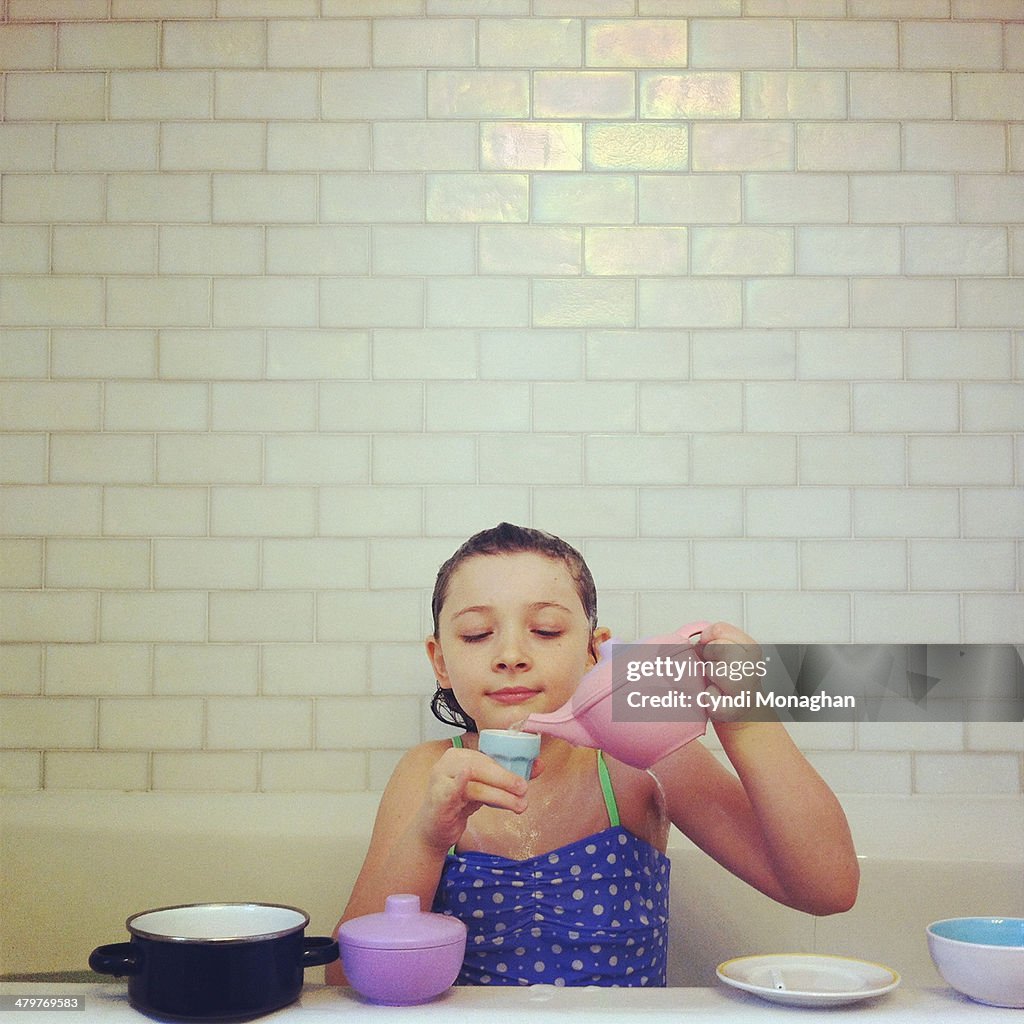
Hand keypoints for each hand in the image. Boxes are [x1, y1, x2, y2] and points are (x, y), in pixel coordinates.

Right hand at [415, 745, 536, 852]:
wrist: (435, 829)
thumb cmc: (460, 804)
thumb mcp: (486, 788)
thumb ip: (508, 778)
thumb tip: (539, 765)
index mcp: (460, 755)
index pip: (488, 757)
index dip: (509, 765)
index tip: (529, 774)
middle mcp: (448, 763)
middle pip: (481, 767)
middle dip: (505, 779)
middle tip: (524, 789)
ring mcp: (440, 780)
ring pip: (473, 784)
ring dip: (498, 795)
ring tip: (518, 805)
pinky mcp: (436, 799)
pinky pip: (448, 790)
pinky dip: (457, 784)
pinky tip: (465, 779)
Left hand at [693, 622, 765, 722]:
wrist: (742, 709)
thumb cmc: (730, 680)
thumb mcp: (725, 653)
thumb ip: (713, 640)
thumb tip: (699, 641)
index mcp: (750, 647)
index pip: (720, 629)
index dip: (708, 638)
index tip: (709, 647)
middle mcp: (753, 665)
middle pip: (717, 647)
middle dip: (709, 656)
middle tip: (715, 668)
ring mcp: (747, 687)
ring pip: (714, 670)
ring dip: (709, 677)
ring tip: (718, 683)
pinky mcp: (736, 708)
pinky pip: (710, 697)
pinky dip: (708, 698)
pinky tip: (717, 697)